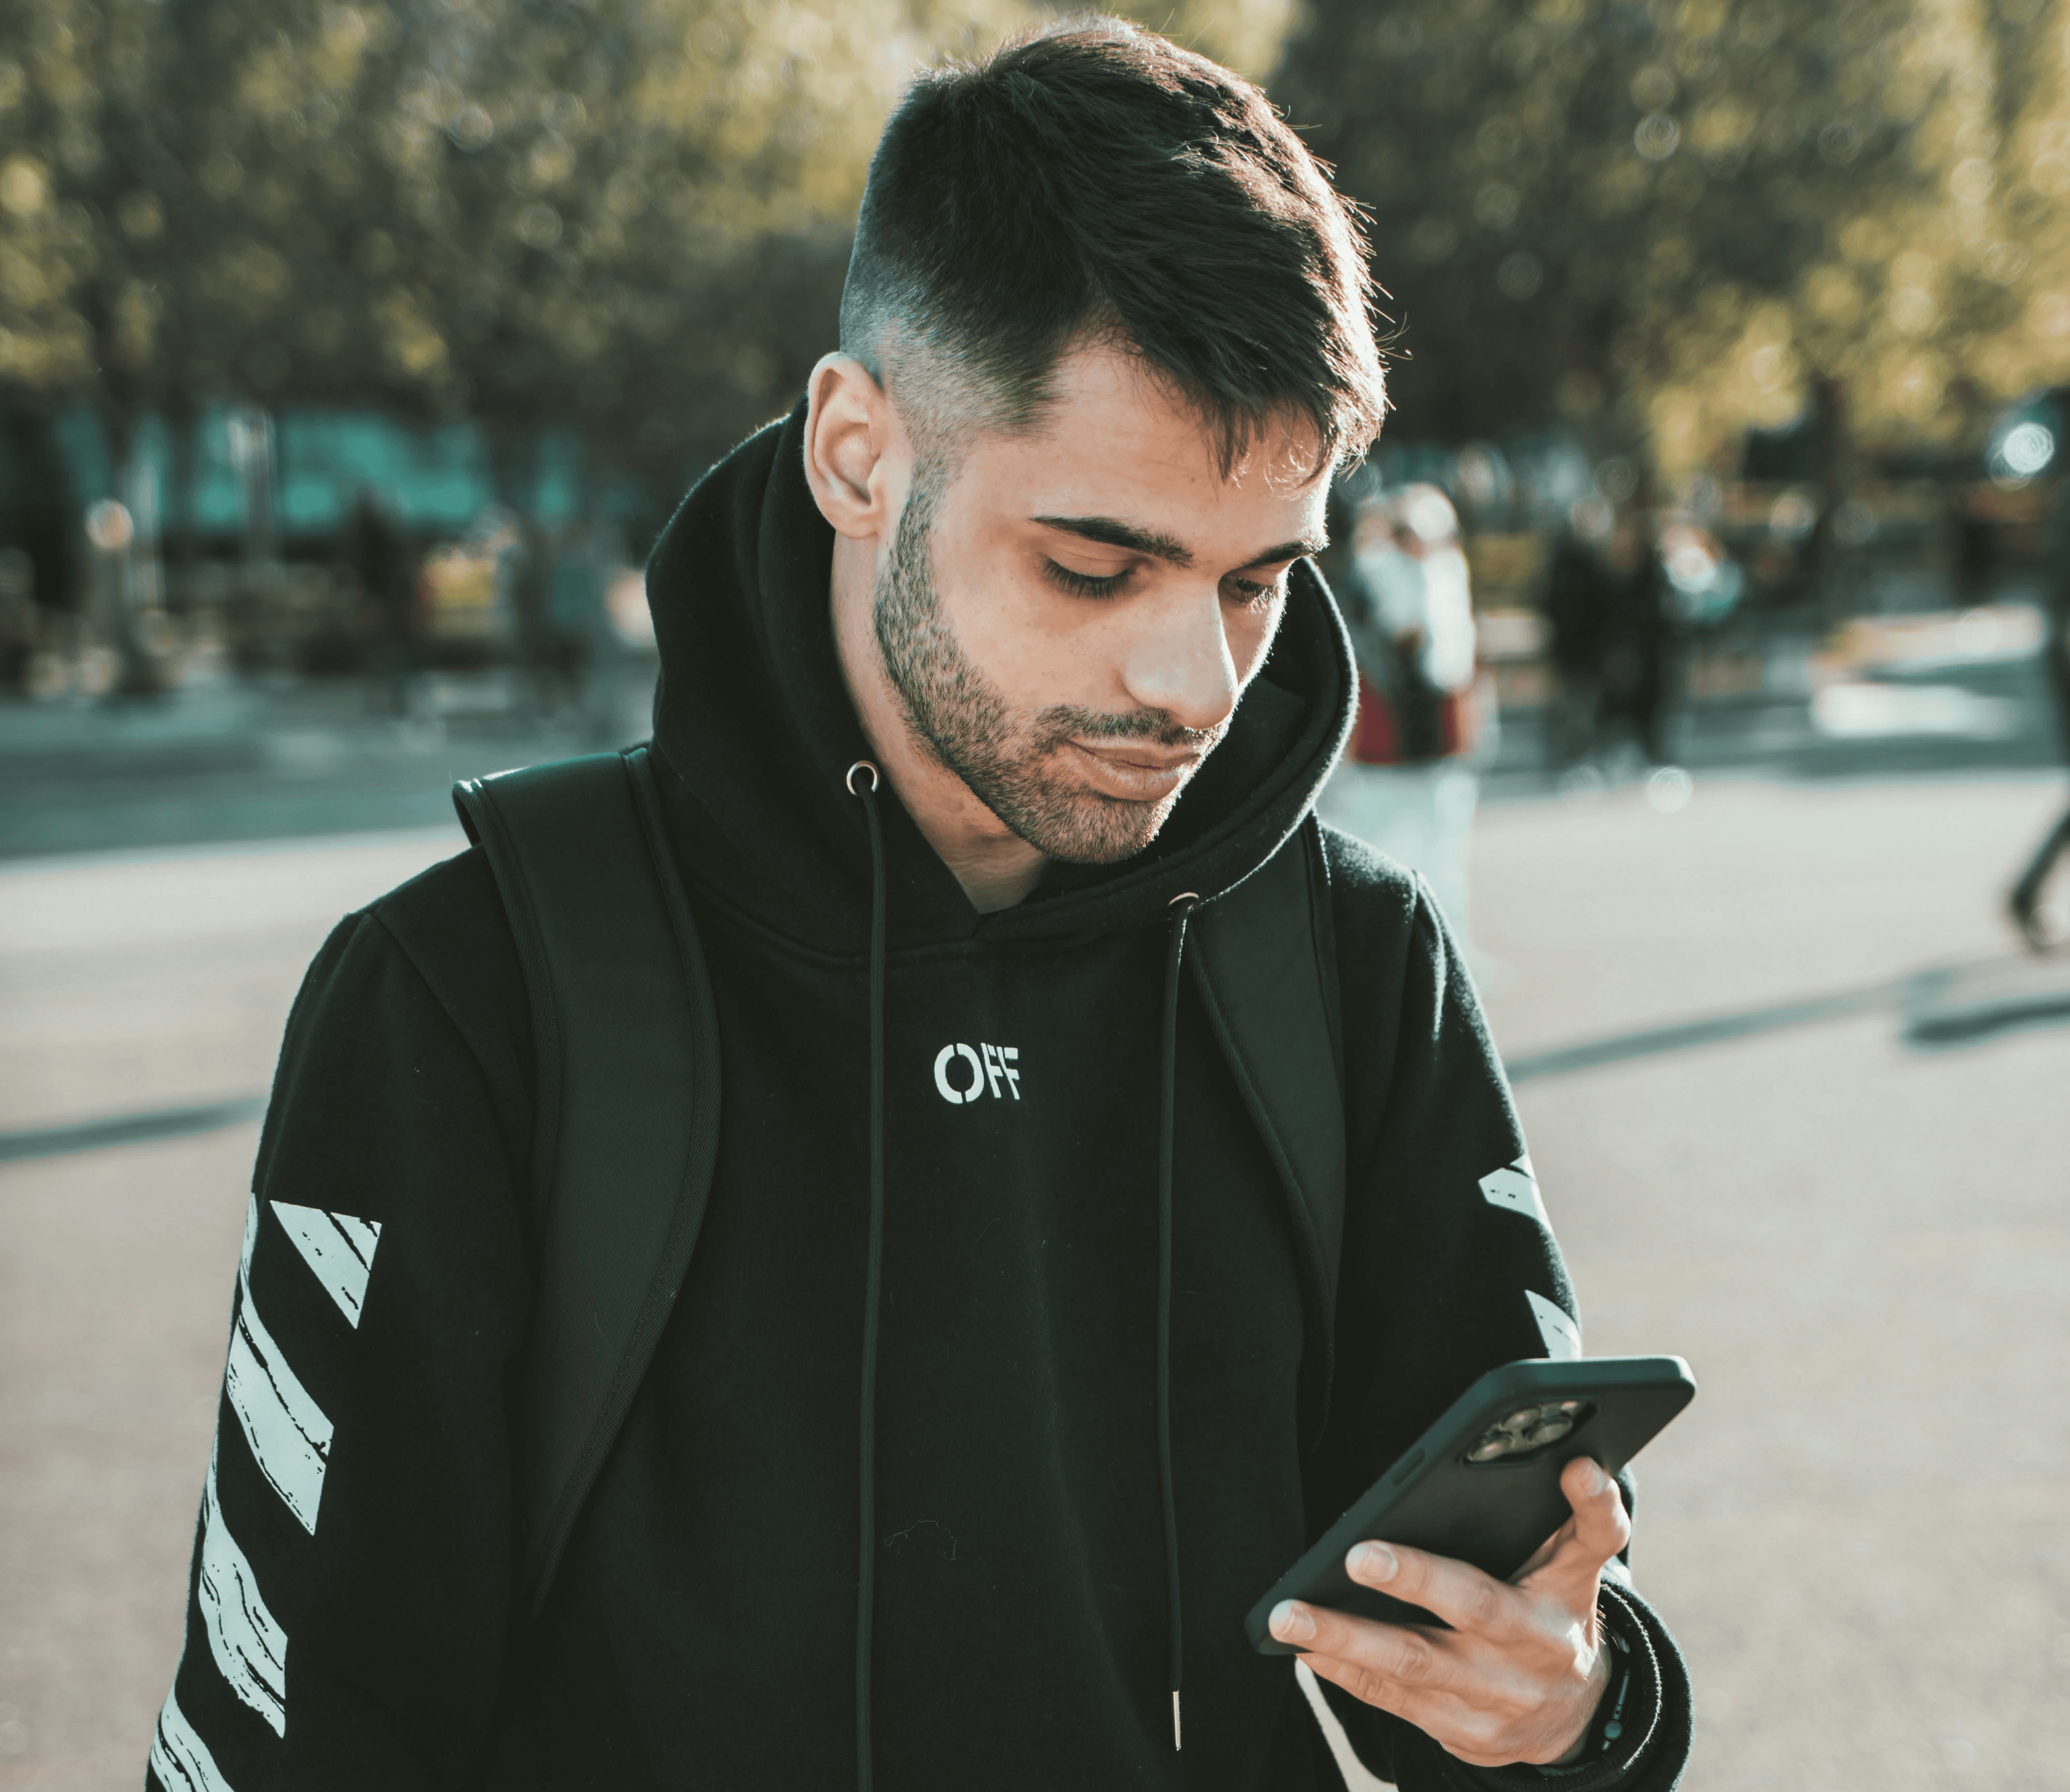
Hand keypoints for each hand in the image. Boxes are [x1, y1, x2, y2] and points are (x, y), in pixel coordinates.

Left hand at [1269, 1456, 1626, 1767]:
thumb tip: (1570, 1461)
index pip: (1586, 1541)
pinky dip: (1346, 1671)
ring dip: (1346, 1638)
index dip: (1584, 1507)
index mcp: (1563, 1594)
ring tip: (1289, 1615)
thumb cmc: (1555, 1613)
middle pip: (1475, 1606)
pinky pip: (1393, 1699)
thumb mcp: (1575, 1565)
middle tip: (1355, 1555)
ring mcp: (1494, 1697)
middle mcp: (1532, 1648)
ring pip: (1414, 1665)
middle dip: (1413, 1580)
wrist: (1573, 1719)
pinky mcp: (1461, 1733)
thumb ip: (1579, 1515)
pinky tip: (1305, 1647)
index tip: (1569, 1468)